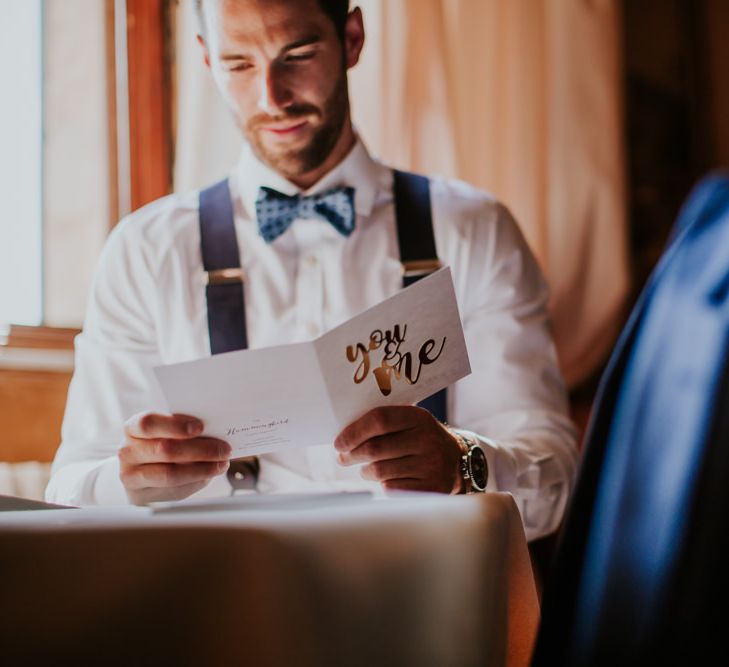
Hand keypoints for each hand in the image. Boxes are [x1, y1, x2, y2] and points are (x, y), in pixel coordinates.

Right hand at [120, 412, 231, 504]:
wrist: (143, 479)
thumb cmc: (162, 450)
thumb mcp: (169, 435)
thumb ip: (185, 433)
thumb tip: (215, 433)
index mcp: (134, 427)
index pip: (148, 423)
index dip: (174, 425)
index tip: (200, 427)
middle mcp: (128, 449)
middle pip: (164, 448)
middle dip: (199, 449)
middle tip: (224, 448)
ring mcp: (130, 473)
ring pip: (169, 472)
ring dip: (202, 467)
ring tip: (221, 463)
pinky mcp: (139, 494)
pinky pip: (171, 488)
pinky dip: (195, 479)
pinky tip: (210, 473)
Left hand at [334, 406, 462, 493]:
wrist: (455, 462)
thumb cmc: (419, 439)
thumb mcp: (409, 422)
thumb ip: (383, 422)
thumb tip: (344, 433)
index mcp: (419, 417)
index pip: (379, 419)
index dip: (353, 432)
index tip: (338, 443)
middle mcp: (427, 440)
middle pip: (374, 448)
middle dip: (351, 454)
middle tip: (342, 458)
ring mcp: (430, 465)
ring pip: (379, 471)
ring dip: (365, 471)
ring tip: (366, 468)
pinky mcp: (430, 488)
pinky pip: (391, 487)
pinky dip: (382, 484)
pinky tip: (387, 478)